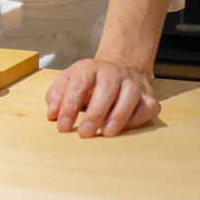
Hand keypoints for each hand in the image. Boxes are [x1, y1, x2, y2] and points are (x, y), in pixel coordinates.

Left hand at [44, 56, 159, 137]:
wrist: (120, 66)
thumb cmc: (90, 81)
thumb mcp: (68, 80)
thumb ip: (57, 96)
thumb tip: (52, 114)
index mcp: (89, 68)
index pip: (79, 84)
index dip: (70, 106)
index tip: (63, 126)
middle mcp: (112, 72)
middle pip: (106, 88)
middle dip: (95, 112)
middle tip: (85, 132)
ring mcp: (131, 82)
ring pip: (130, 94)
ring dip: (119, 115)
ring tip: (107, 133)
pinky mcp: (147, 95)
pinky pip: (146, 105)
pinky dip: (138, 117)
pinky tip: (125, 128)